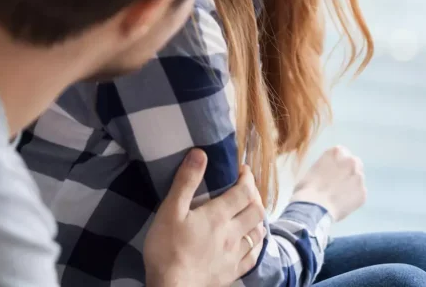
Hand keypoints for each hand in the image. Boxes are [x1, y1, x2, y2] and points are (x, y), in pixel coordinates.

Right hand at [144, 149, 265, 286]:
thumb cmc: (167, 249)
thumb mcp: (170, 211)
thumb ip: (186, 181)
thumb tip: (200, 153)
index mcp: (218, 215)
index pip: (243, 191)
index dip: (247, 178)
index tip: (242, 170)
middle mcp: (232, 233)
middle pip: (256, 211)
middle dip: (254, 196)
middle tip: (245, 190)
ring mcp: (234, 255)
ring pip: (258, 233)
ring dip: (257, 219)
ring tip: (249, 213)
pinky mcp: (232, 273)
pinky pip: (253, 256)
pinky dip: (255, 245)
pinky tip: (250, 243)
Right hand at [290, 145, 366, 221]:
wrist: (313, 208)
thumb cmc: (306, 189)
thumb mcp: (312, 170)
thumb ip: (325, 167)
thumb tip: (328, 174)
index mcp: (336, 152)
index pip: (341, 152)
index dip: (336, 163)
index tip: (332, 171)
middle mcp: (351, 161)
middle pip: (354, 163)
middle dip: (348, 171)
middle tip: (338, 183)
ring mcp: (359, 177)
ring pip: (357, 179)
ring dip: (351, 185)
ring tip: (338, 196)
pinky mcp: (363, 193)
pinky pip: (359, 194)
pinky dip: (353, 198)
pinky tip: (341, 204)